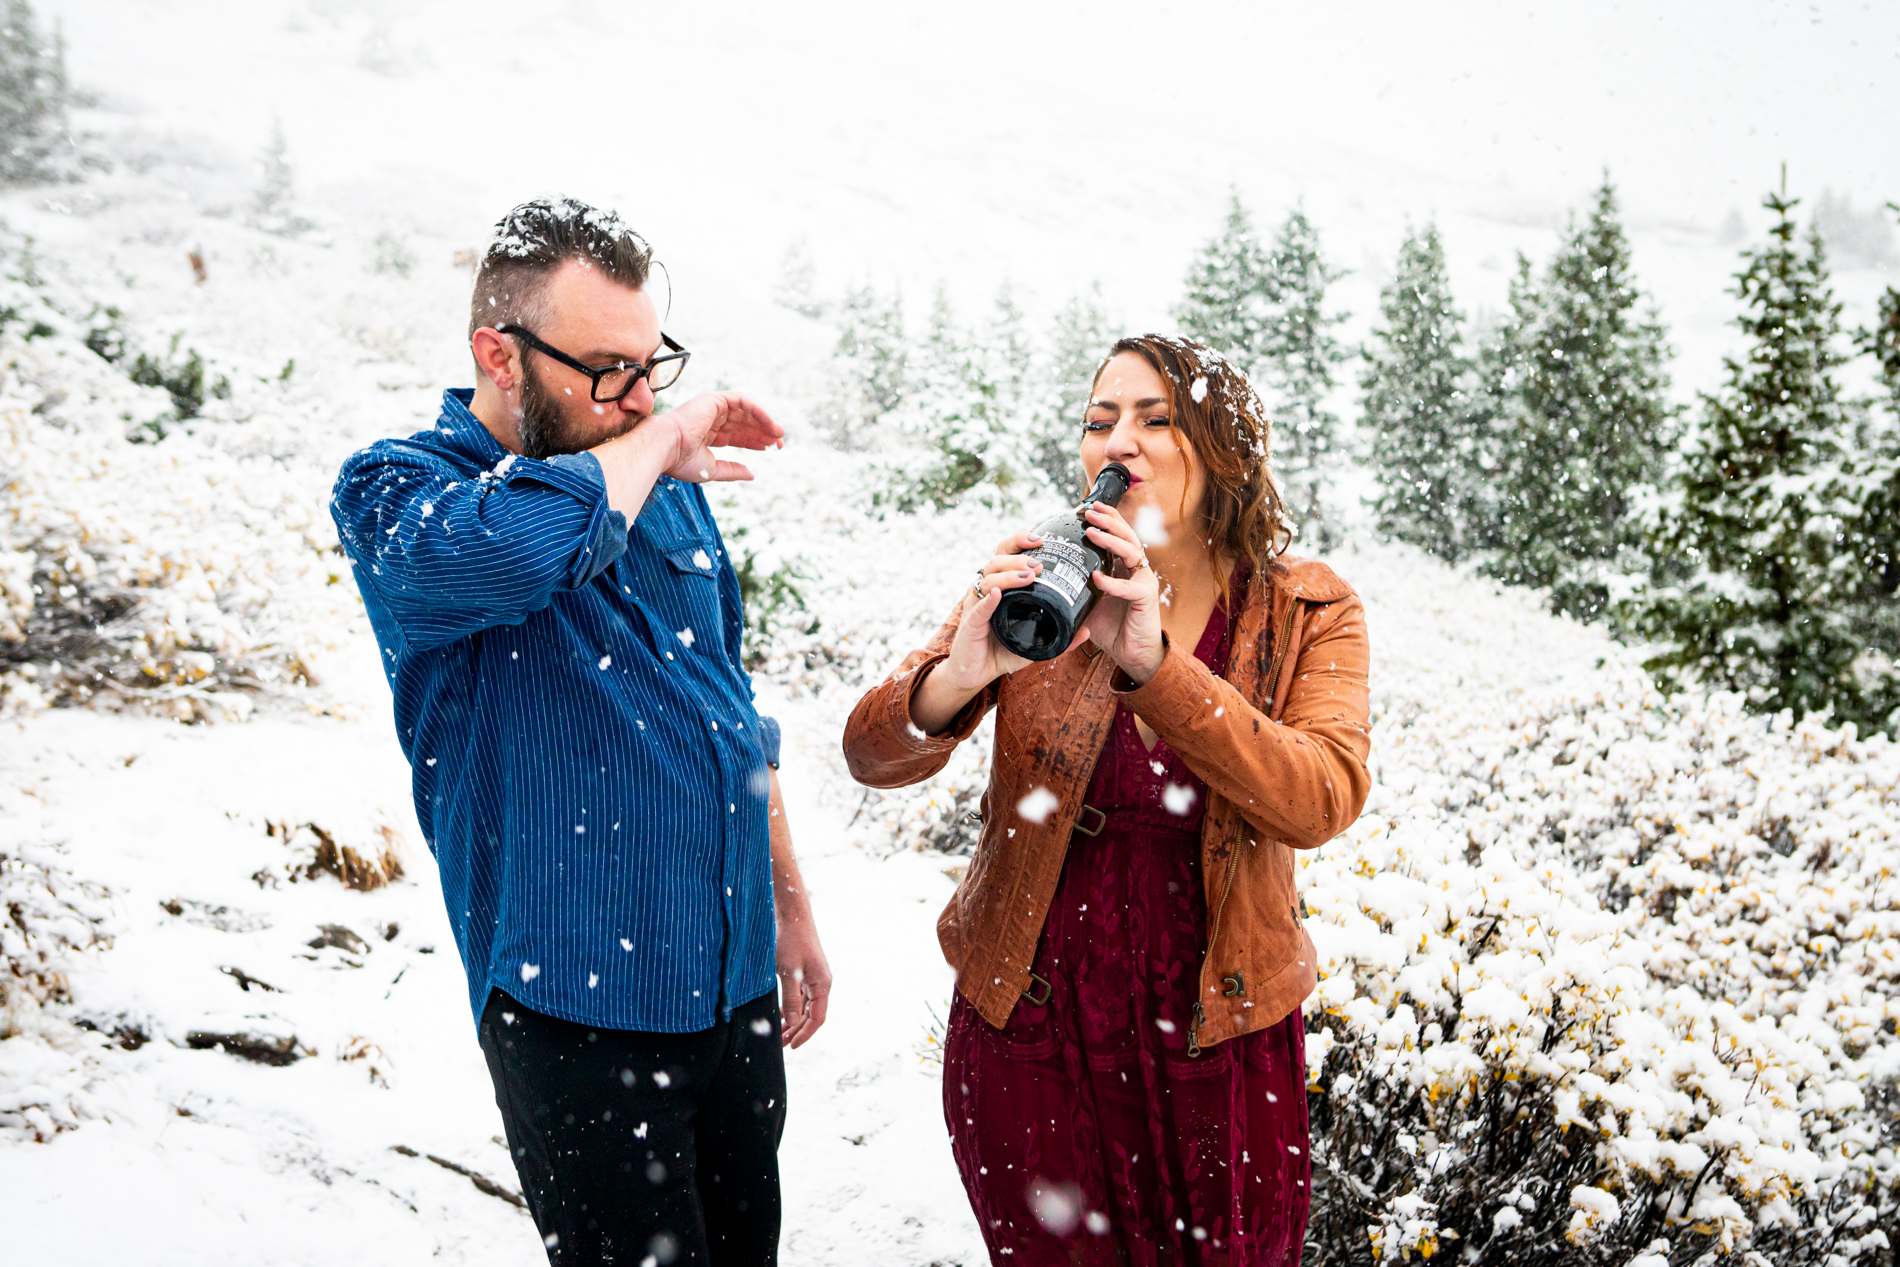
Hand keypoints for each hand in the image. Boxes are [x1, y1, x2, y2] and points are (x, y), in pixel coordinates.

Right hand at [647, 391, 784, 483]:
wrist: (666, 448)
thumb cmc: (681, 461)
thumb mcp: (712, 470)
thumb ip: (732, 470)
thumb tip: (752, 474)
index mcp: (708, 435)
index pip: (737, 436)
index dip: (755, 441)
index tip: (773, 449)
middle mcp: (711, 420)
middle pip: (744, 424)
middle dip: (763, 432)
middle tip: (780, 443)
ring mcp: (712, 409)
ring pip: (745, 412)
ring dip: (764, 421)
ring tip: (778, 433)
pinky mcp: (715, 400)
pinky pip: (742, 401)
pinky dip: (757, 409)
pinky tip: (769, 422)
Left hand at [775, 907, 830, 1049]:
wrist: (793, 916)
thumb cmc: (791, 941)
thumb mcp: (789, 971)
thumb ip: (792, 998)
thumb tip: (794, 1022)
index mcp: (823, 985)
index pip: (817, 1019)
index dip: (805, 1034)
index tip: (792, 1046)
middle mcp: (822, 983)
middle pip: (812, 1016)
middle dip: (797, 1031)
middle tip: (781, 1045)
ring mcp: (814, 978)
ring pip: (805, 1007)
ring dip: (793, 1021)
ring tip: (778, 1034)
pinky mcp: (805, 973)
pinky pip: (800, 997)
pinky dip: (791, 1008)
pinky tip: (780, 1014)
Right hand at [938, 529, 1084, 692]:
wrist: (975, 674)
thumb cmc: (1001, 652)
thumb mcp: (1034, 643)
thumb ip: (1058, 637)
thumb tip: (1086, 631)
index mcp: (1002, 587)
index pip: (1007, 554)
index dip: (1021, 541)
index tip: (1041, 538)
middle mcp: (987, 591)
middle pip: (997, 559)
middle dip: (1018, 555)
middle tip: (1039, 564)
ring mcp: (977, 606)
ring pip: (988, 580)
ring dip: (1008, 574)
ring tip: (1028, 576)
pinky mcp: (970, 625)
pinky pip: (978, 609)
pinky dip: (988, 600)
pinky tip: (998, 595)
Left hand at [1078, 503, 1164, 682]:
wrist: (1132, 654)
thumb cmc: (1111, 628)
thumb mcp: (1088, 603)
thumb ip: (1074, 589)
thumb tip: (1044, 578)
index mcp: (1124, 567)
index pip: (1119, 534)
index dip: (1107, 518)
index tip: (1088, 507)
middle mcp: (1137, 569)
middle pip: (1127, 535)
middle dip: (1108, 521)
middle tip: (1088, 511)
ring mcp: (1144, 582)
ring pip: (1132, 551)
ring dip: (1110, 541)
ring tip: (1091, 533)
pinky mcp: (1147, 599)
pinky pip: (1130, 587)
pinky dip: (1112, 582)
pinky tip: (1096, 578)